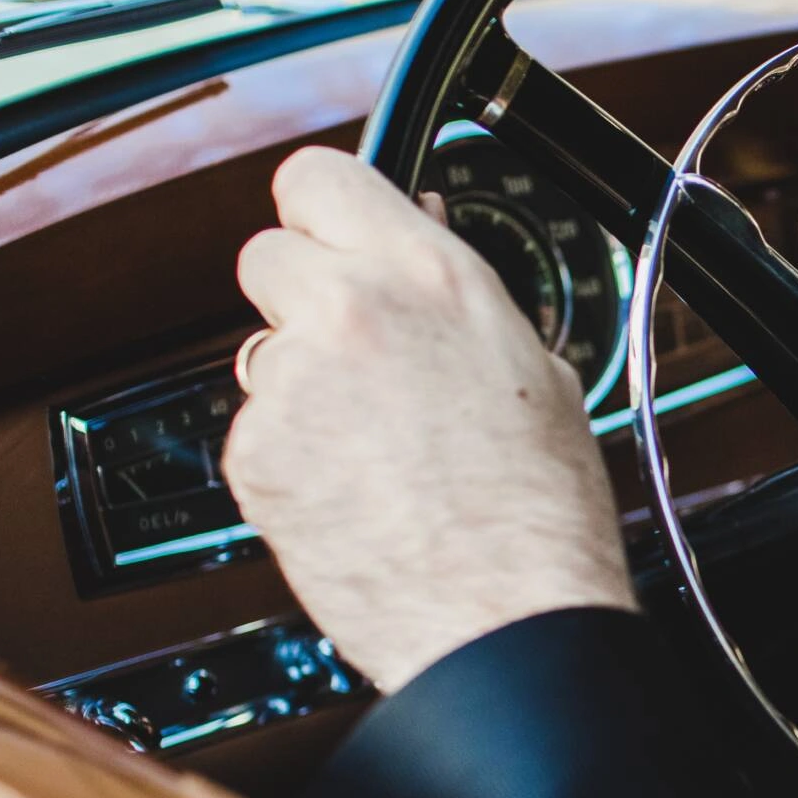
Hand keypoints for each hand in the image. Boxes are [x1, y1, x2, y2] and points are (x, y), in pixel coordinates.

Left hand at [223, 147, 635, 691]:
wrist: (508, 622)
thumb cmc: (541, 516)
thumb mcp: (533, 369)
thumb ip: (455, 297)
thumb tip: (418, 252)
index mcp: (429, 278)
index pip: (318, 176)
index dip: (323, 210)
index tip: (330, 234)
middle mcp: (351, 315)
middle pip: (268, 255)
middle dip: (304, 296)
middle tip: (358, 353)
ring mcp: (292, 386)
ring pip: (263, 352)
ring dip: (304, 384)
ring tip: (380, 447)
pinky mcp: (255, 457)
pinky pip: (257, 432)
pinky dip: (294, 458)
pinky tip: (358, 493)